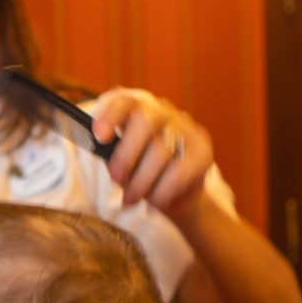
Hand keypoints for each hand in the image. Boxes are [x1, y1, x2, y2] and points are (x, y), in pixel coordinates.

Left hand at [91, 88, 212, 215]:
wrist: (177, 196)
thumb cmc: (142, 174)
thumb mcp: (122, 165)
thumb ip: (113, 157)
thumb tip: (108, 161)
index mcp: (137, 110)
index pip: (124, 101)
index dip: (111, 115)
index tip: (99, 135)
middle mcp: (162, 112)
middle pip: (145, 121)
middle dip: (127, 154)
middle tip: (117, 179)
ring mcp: (185, 129)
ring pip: (161, 150)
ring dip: (141, 181)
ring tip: (131, 199)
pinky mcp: (202, 152)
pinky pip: (179, 172)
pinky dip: (162, 191)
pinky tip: (155, 202)